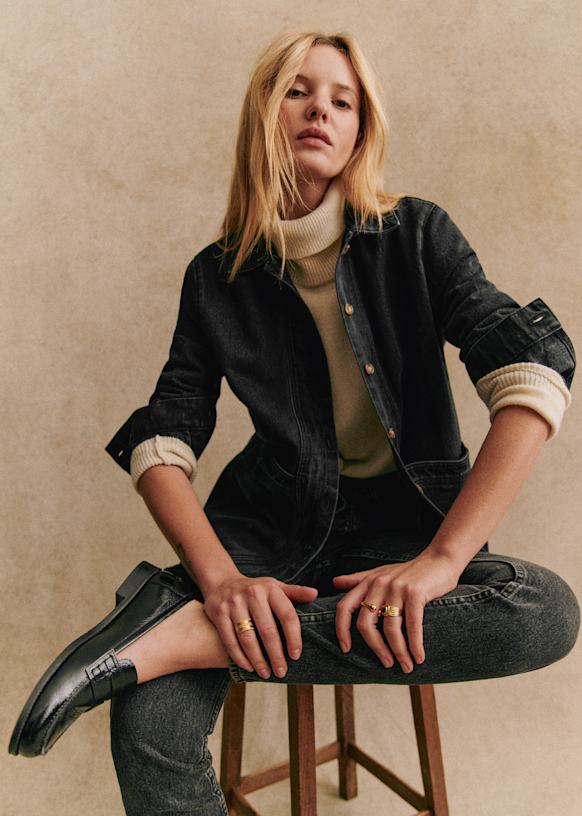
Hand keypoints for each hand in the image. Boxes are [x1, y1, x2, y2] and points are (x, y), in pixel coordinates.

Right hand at [203, 574, 317, 677]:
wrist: (222, 583)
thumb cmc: (256, 591)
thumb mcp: (275, 588)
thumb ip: (295, 593)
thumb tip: (315, 594)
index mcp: (270, 588)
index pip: (287, 615)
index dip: (293, 637)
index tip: (296, 655)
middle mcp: (252, 593)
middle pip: (267, 630)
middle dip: (276, 655)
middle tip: (282, 672)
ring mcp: (233, 603)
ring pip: (247, 638)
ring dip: (258, 659)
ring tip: (266, 673)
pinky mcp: (218, 613)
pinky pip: (230, 640)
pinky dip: (239, 657)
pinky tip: (248, 667)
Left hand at [333, 551, 461, 672]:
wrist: (440, 560)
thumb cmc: (410, 572)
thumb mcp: (381, 573)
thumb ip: (358, 579)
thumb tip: (335, 582)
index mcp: (367, 582)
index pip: (344, 607)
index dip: (341, 630)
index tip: (346, 649)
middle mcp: (378, 584)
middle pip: (366, 624)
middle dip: (376, 648)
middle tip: (387, 663)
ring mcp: (396, 588)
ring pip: (390, 629)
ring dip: (399, 652)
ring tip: (407, 666)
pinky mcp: (415, 593)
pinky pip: (412, 625)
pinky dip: (415, 645)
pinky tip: (419, 657)